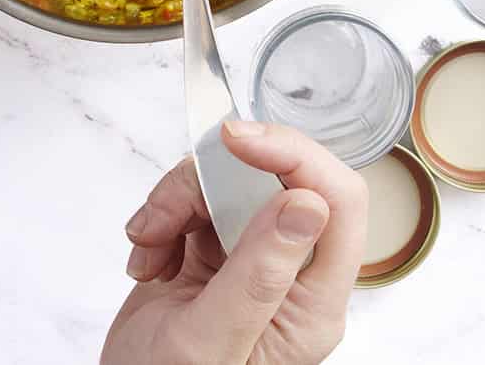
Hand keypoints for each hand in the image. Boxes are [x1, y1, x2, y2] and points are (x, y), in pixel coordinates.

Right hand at [103, 122, 367, 364]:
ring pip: (229, 182)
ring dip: (177, 201)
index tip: (240, 142)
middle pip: (276, 180)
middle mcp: (290, 273)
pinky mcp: (211, 250)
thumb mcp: (211, 342)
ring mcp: (250, 258)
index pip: (338, 202)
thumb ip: (258, 275)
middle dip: (213, 180)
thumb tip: (308, 205)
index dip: (296, 157)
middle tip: (167, 211)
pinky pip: (195, 199)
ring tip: (149, 244)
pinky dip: (161, 218)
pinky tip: (147, 261)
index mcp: (313, 303)